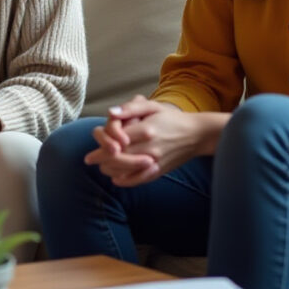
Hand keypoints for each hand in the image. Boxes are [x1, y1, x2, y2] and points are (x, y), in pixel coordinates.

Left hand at [84, 96, 223, 187]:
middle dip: (101, 159)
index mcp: (145, 130)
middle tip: (91, 159)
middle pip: (118, 158)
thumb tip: (111, 113)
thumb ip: (131, 109)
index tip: (95, 144)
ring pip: (126, 171)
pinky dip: (125, 181)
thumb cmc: (172, 118)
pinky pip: (139, 180)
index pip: (116, 140)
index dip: (102, 144)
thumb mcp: (153, 106)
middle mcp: (149, 148)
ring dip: (110, 170)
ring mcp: (155, 161)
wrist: (197, 134)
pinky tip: (117, 179)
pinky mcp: (160, 171)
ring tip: (102, 167)